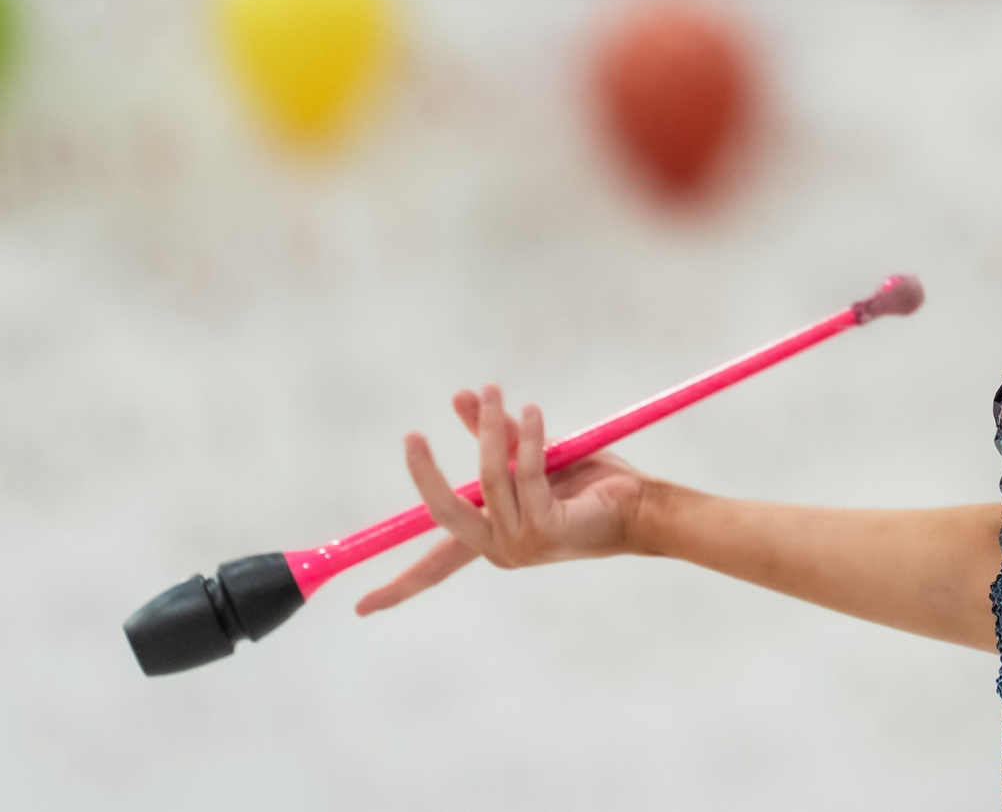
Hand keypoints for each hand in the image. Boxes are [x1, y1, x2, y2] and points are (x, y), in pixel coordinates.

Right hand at [354, 384, 652, 616]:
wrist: (641, 504)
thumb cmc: (590, 484)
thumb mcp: (532, 456)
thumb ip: (496, 435)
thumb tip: (463, 397)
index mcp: (492, 541)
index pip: (436, 567)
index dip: (398, 586)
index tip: (361, 607)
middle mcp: (502, 549)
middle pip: (443, 515)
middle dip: (424, 475)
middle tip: (411, 436)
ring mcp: (524, 543)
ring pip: (489, 479)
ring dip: (491, 430)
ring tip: (496, 393)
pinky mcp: (548, 526)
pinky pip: (527, 472)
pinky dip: (528, 438)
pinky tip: (532, 412)